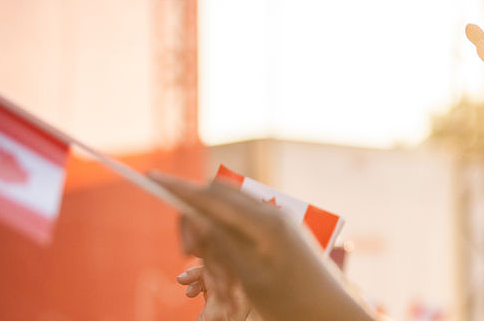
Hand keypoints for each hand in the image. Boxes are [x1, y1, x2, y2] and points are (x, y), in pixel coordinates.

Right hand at [151, 172, 371, 320]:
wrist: (332, 315)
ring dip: (212, 249)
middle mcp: (271, 214)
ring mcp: (276, 224)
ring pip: (226, 220)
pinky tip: (229, 286)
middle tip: (190, 258)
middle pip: (217, 201)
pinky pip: (241, 234)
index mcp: (264, 221)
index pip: (212, 196)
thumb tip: (195, 213)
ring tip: (221, 287)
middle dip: (196, 225)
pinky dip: (227, 254)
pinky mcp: (278, 236)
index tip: (151, 178)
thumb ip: (220, 241)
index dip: (179, 189)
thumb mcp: (248, 274)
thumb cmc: (293, 301)